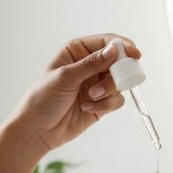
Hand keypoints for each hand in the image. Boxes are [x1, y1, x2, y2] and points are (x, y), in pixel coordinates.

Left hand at [17, 34, 139, 151]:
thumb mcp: (65, 77)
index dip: (122, 46)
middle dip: (117, 73)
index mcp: (77, 51)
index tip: (134, 54)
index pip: (106, 42)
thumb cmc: (42, 99)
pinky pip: (116, 99)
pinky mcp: (102, 102)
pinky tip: (87, 108)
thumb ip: (92, 64)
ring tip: (91, 98)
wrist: (38, 130)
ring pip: (119, 81)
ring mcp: (96, 83)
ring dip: (108, 91)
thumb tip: (115, 50)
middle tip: (116, 81)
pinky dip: (106, 105)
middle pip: (118, 61)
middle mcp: (89, 65)